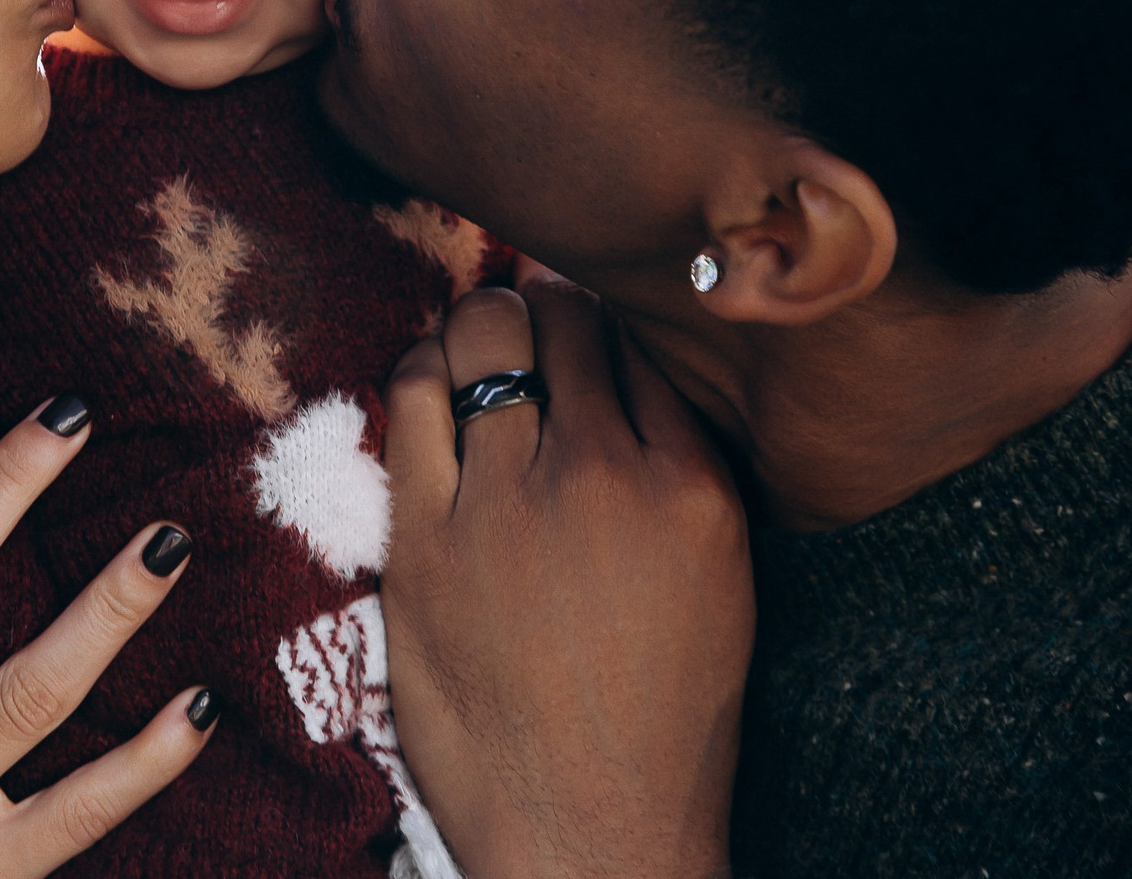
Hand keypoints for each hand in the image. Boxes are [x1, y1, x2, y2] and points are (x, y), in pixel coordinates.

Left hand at [381, 273, 751, 878]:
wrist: (589, 825)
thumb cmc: (660, 712)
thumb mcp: (719, 572)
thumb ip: (682, 462)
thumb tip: (627, 368)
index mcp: (692, 484)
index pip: (640, 338)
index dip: (603, 316)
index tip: (583, 320)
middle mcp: (603, 475)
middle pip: (564, 319)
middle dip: (541, 307)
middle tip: (526, 322)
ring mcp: (507, 503)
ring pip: (485, 338)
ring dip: (479, 324)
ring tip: (477, 337)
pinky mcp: (425, 537)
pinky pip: (413, 395)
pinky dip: (421, 365)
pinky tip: (428, 377)